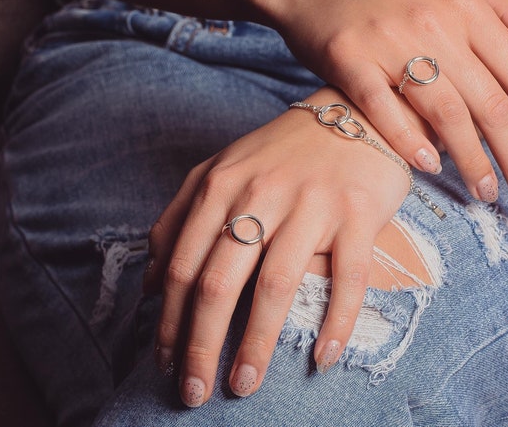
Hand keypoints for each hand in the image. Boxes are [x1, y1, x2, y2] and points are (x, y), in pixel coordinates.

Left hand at [143, 90, 409, 406]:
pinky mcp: (357, 214)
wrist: (356, 113)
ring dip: (257, 346)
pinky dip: (335, 323)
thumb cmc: (284, 152)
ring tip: (244, 386)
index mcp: (221, 185)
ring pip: (276, 287)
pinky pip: (347, 279)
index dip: (170, 322)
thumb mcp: (221, 170)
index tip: (164, 365)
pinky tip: (323, 359)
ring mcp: (311, 205)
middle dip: (201, 347)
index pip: (184, 266)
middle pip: (220, 283)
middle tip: (193, 394)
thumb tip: (150, 285)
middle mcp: (261, 194)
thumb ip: (179, 217)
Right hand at [252, 0, 507, 211]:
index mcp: (466, 1)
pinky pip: (384, 109)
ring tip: (486, 193)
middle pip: (489, 102)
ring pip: (444, 113)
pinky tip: (430, 167)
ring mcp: (389, 40)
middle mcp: (434, 21)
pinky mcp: (349, 58)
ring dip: (471, 161)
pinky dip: (408, 141)